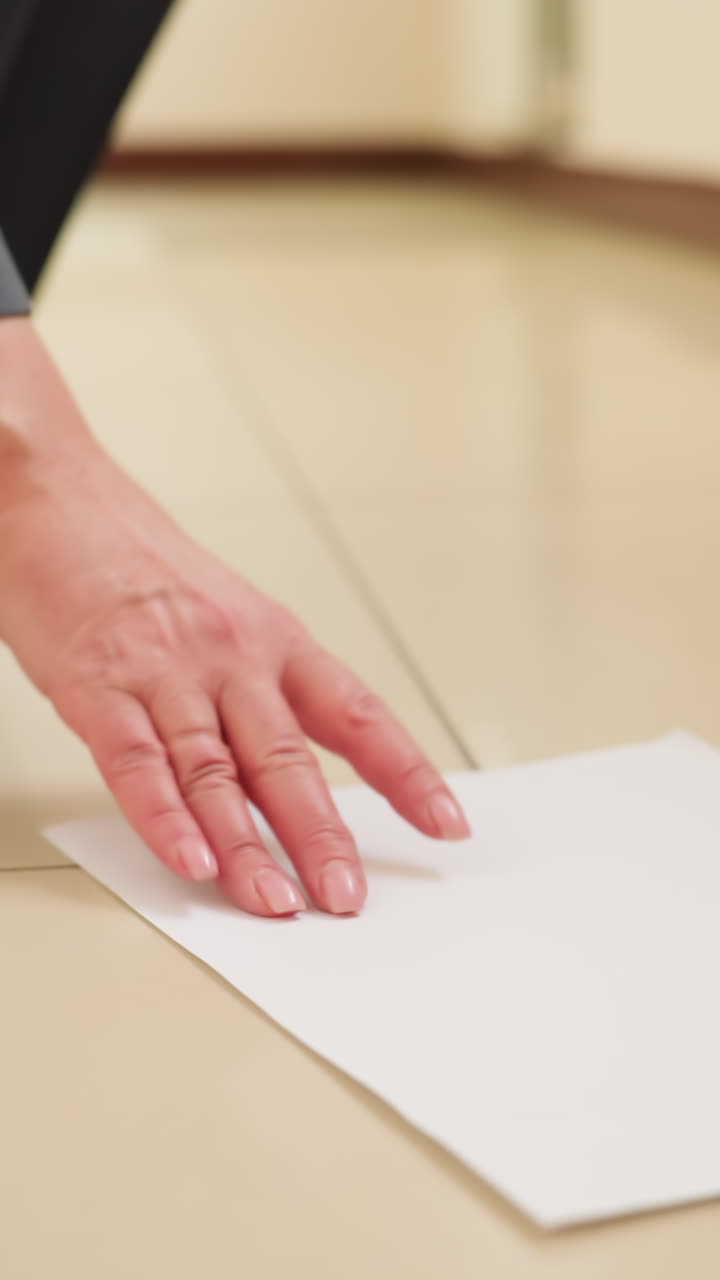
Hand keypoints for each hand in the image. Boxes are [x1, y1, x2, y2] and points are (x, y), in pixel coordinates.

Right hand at [2, 453, 470, 916]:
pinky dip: (164, 817)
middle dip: (322, 835)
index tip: (445, 823)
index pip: (358, 714)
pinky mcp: (98, 688)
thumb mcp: (233, 616)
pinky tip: (190, 860)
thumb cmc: (144, 567)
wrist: (59, 501)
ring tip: (274, 902)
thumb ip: (266, 694)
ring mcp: (165, 673)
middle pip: (289, 758)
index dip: (407, 772)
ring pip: (216, 771)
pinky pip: (137, 763)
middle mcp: (232, 657)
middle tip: (346, 898)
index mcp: (275, 640)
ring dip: (247, 845)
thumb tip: (300, 780)